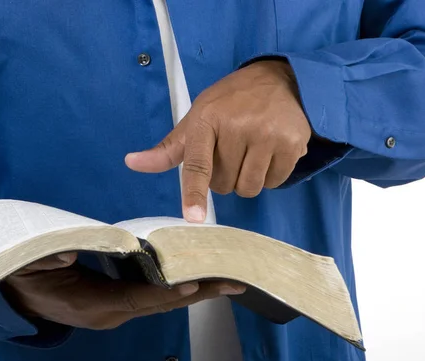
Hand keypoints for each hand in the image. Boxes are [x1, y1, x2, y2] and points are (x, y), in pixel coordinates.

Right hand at [0, 252, 244, 329]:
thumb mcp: (30, 264)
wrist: (17, 294)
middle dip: (198, 293)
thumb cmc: (25, 276)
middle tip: (235, 282)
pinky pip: (153, 295)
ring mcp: (116, 310)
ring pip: (161, 301)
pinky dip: (176, 284)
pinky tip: (194, 272)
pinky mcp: (117, 301)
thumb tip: (69, 253)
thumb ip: (48, 258)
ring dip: (194, 289)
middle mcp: (111, 313)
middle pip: (161, 304)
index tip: (194, 284)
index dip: (164, 292)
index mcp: (93, 304)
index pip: (136, 298)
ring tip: (226, 277)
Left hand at [125, 60, 310, 221]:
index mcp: (207, 120)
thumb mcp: (197, 119)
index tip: (194, 217)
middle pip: (223, 185)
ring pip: (249, 188)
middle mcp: (237, 126)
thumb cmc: (230, 103)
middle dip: (225, 176)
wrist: (279, 79)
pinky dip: (269, 175)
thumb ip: (169, 149)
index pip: (198, 164)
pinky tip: (270, 152)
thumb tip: (131, 162)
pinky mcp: (292, 143)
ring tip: (251, 152)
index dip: (194, 193)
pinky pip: (274, 182)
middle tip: (232, 150)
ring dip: (247, 179)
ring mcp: (267, 135)